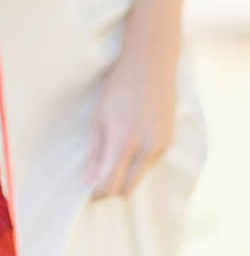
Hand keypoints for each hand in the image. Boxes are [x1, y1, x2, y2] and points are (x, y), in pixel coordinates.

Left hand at [86, 40, 177, 198]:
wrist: (150, 64)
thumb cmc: (118, 87)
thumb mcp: (98, 116)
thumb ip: (94, 152)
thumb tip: (87, 182)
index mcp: (121, 140)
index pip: (109, 185)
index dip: (96, 192)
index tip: (88, 187)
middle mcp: (144, 148)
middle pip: (126, 189)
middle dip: (111, 186)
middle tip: (99, 172)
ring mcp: (160, 146)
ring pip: (138, 177)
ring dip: (125, 172)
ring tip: (117, 146)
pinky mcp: (169, 143)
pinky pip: (150, 164)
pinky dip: (138, 159)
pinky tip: (134, 136)